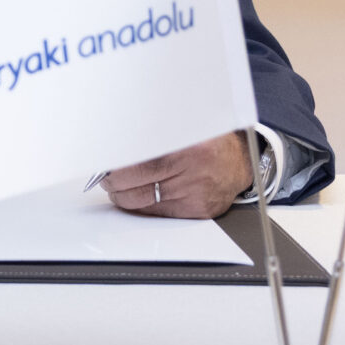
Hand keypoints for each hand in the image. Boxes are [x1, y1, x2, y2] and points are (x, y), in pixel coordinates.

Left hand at [103, 131, 252, 219]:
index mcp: (187, 149)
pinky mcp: (198, 211)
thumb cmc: (208, 142)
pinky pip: (160, 213)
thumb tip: (118, 144)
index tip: (105, 166)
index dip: (117, 170)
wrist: (240, 160)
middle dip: (116, 185)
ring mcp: (196, 195)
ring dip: (125, 198)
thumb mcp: (184, 130)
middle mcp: (193, 173)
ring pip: (145, 204)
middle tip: (108, 179)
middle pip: (138, 188)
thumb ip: (154, 136)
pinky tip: (139, 197)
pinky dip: (144, 207)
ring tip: (119, 188)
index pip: (140, 165)